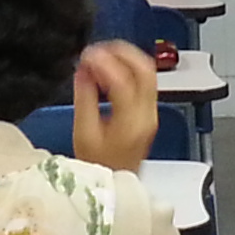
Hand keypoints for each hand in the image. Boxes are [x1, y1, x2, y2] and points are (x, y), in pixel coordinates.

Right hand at [66, 41, 162, 171]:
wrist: (115, 186)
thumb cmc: (97, 166)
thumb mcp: (83, 134)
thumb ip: (84, 99)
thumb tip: (83, 70)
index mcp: (131, 123)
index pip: (123, 82)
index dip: (104, 63)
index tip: (87, 55)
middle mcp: (147, 116)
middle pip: (146, 70)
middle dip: (122, 52)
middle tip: (99, 48)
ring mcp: (151, 114)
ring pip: (149, 73)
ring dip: (128, 58)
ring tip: (103, 54)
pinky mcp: (149, 113)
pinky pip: (145, 82)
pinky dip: (129, 69)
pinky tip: (110, 69)